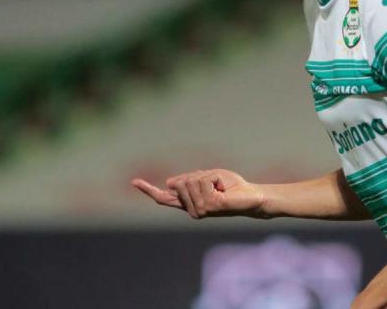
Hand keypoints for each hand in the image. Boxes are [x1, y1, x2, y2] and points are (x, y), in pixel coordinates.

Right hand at [131, 169, 265, 218]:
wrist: (252, 196)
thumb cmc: (233, 187)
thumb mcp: (208, 176)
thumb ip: (188, 180)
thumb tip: (168, 183)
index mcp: (189, 203)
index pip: (164, 198)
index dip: (148, 189)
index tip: (134, 181)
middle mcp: (192, 210)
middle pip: (180, 182)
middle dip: (197, 175)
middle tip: (216, 183)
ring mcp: (199, 211)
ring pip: (190, 181)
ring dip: (207, 177)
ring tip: (221, 187)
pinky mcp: (209, 207)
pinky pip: (202, 182)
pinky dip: (213, 179)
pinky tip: (223, 189)